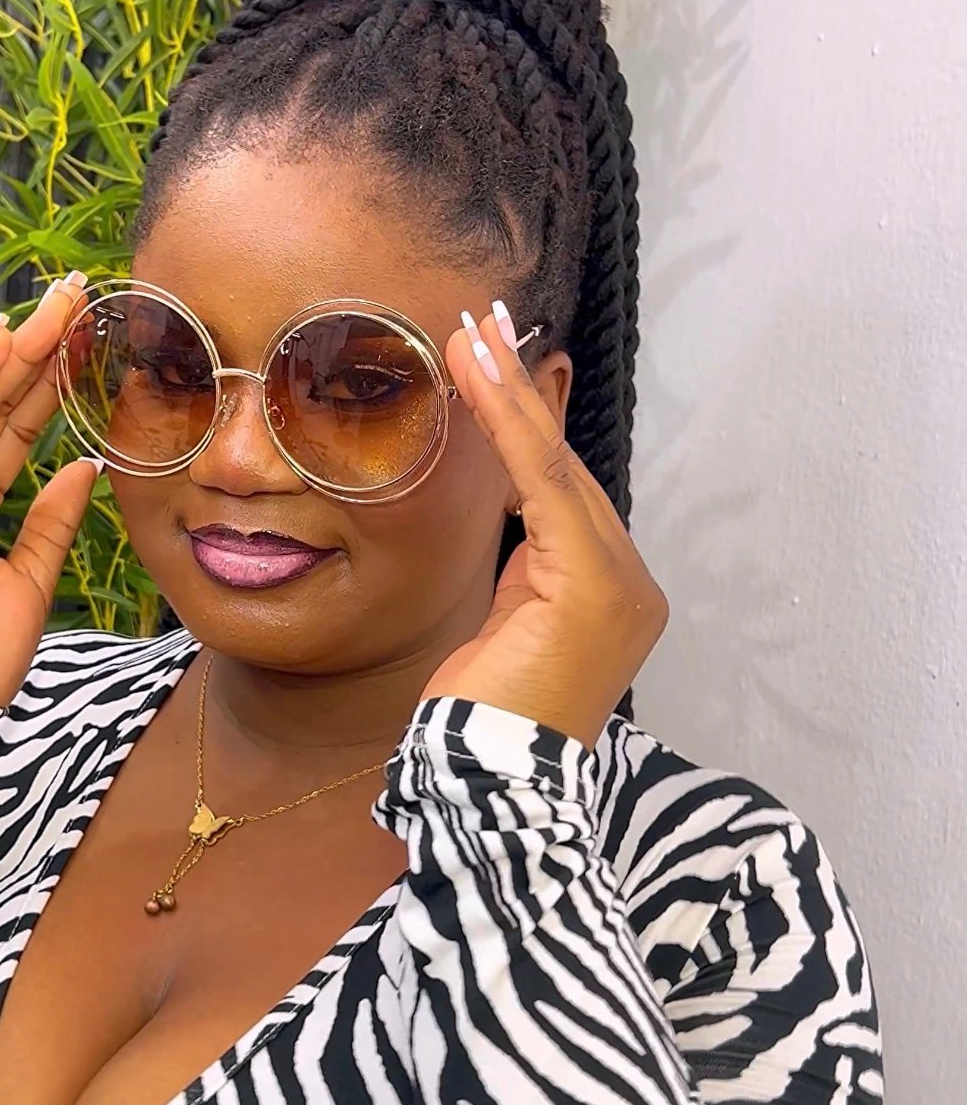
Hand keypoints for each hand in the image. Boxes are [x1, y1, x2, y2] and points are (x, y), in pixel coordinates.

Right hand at [0, 273, 97, 707]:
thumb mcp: (32, 578)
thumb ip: (52, 519)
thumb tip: (86, 466)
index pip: (16, 429)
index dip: (52, 383)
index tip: (90, 337)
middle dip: (39, 348)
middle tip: (77, 291)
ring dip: (14, 349)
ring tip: (54, 302)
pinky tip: (3, 342)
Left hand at [424, 302, 667, 751]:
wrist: (491, 783)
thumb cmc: (484, 722)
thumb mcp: (504, 629)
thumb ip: (523, 574)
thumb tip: (512, 517)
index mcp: (613, 597)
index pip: (563, 493)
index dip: (530, 424)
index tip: (494, 359)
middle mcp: (631, 585)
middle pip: (564, 470)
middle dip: (522, 392)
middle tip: (480, 321)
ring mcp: (622, 586)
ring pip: (556, 469)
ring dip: (512, 395)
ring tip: (473, 332)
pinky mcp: (596, 585)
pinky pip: (545, 487)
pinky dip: (512, 426)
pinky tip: (480, 373)